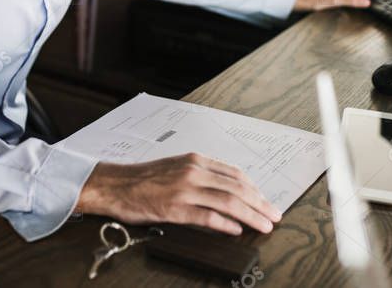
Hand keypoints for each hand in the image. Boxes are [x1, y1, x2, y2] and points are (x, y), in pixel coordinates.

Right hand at [74, 153, 280, 234]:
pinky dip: (225, 224)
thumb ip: (202, 176)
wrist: (116, 185)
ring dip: (251, 215)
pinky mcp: (175, 208)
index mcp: (196, 161)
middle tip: (274, 215)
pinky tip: (236, 230)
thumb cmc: (145, 179)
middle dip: (260, 203)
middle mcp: (193, 172)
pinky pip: (207, 216)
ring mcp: (185, 190)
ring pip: (228, 202)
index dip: (255, 189)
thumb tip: (228, 190)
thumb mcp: (177, 168)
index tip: (266, 200)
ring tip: (264, 225)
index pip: (235, 174)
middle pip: (237, 188)